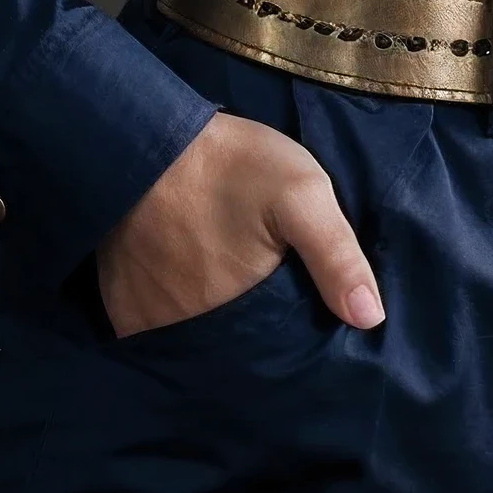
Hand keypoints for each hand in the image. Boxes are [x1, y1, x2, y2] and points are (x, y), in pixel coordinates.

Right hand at [95, 110, 385, 337]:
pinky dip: (172, 320)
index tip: (305, 324)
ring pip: (193, 344)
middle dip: (253, 341)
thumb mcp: (301, 193)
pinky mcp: (122, 307)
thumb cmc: (229, 165)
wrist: (144, 135)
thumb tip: (370, 320)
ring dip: (210, 330)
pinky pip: (155, 332)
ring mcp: (148, 325)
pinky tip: (187, 289)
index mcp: (239, 319)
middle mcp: (188, 337)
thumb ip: (336, 256)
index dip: (292, 345)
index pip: (274, 358)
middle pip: (232, 354)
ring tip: (229, 296)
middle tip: (266, 300)